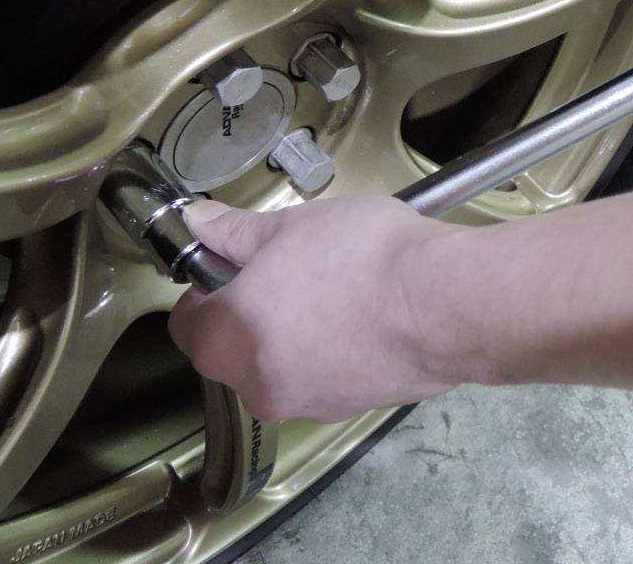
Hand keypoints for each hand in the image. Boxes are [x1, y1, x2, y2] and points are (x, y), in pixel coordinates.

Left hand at [168, 196, 460, 420]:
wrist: (445, 301)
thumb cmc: (364, 258)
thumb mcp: (291, 225)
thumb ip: (234, 231)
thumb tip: (200, 223)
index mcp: (227, 340)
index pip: (186, 322)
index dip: (206, 286)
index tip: (235, 263)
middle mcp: (259, 386)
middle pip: (234, 349)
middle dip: (254, 312)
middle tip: (291, 268)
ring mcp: (309, 405)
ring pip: (282, 366)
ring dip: (296, 334)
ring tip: (338, 288)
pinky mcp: (353, 409)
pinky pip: (326, 378)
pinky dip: (335, 351)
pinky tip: (367, 314)